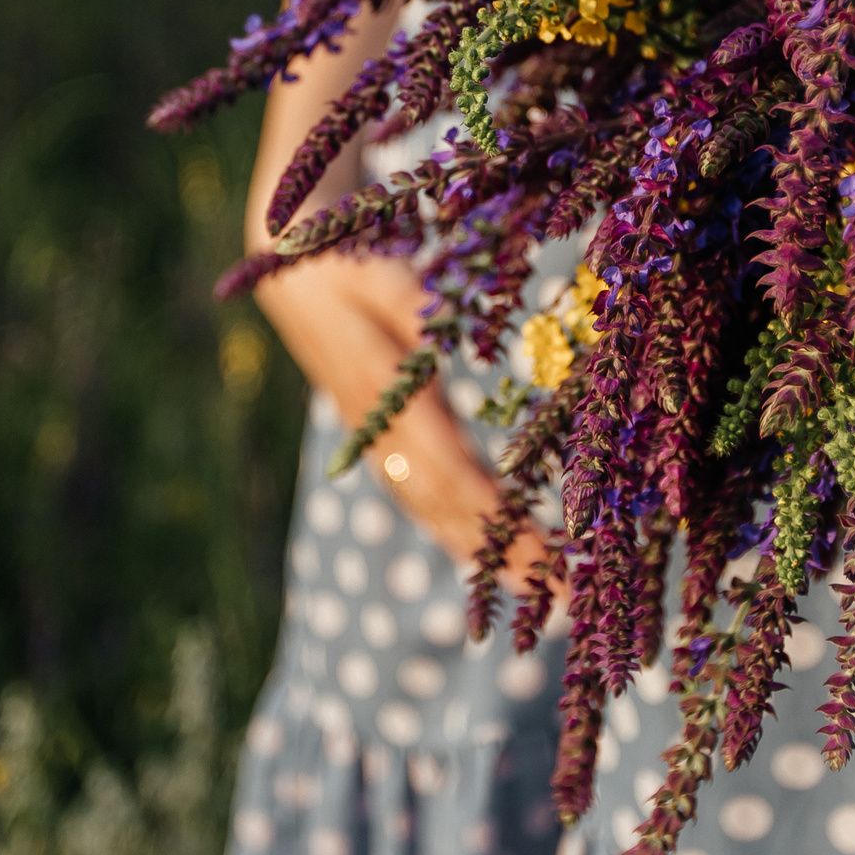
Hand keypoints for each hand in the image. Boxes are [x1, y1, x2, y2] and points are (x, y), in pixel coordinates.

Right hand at [253, 251, 561, 593]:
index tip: (546, 550)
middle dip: (506, 553)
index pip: (451, 474)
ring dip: (484, 552)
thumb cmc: (339, 261)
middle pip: (449, 508)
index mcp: (384, 396)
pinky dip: (455, 530)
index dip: (498, 518)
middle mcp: (381, 432)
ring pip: (433, 511)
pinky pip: (421, 497)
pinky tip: (484, 553)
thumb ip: (412, 304)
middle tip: (567, 592)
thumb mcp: (376, 271)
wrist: (286, 272)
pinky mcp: (380, 437)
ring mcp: (377, 441)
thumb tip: (453, 327)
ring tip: (540, 591)